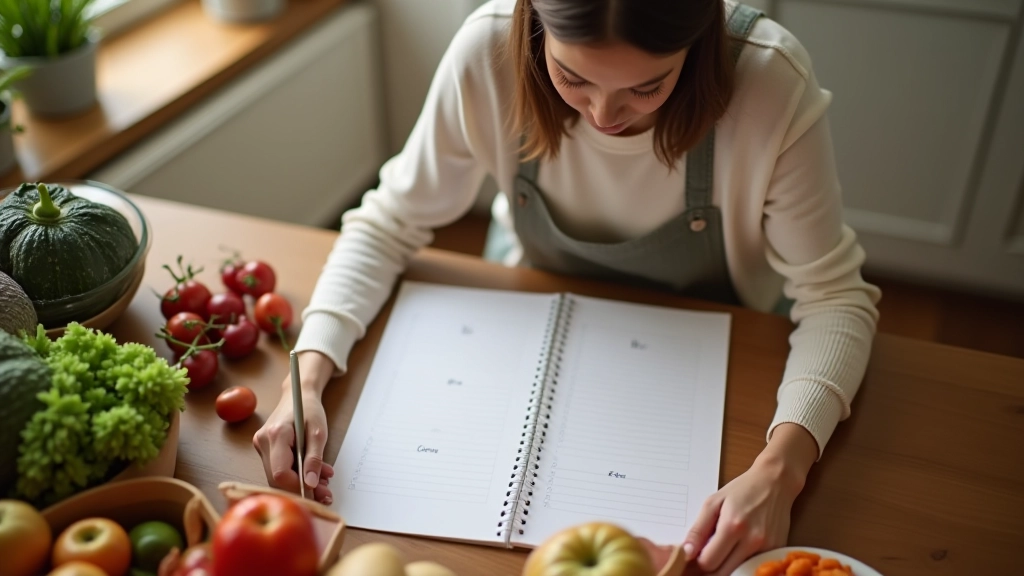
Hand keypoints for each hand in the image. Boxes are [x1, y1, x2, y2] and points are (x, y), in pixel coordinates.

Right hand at [252, 351, 337, 503]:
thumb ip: (314, 458)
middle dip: (301, 489)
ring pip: (278, 476)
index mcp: (276, 434)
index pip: (280, 472)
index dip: (297, 487)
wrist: (298, 394)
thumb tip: (310, 483)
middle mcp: (263, 441)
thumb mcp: (319, 433)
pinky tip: (314, 475)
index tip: (316, 492)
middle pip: (277, 478)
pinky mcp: (264, 449)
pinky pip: (279, 469)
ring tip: (324, 484)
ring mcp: (261, 446)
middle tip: (325, 493)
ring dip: (301, 483)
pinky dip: (296, 475)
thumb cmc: (308, 409)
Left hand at [683, 424, 817, 575]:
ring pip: (738, 573)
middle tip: (704, 559)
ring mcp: (767, 548)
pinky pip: (753, 567)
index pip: (708, 562)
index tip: (694, 556)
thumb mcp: (713, 502)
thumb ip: (698, 529)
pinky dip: (742, 565)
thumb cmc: (742, 490)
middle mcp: (752, 541)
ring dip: (725, 568)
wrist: (776, 482)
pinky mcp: (777, 551)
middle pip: (723, 573)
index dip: (697, 562)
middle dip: (709, 569)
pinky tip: (737, 552)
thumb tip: (686, 552)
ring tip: (720, 554)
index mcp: (732, 526)